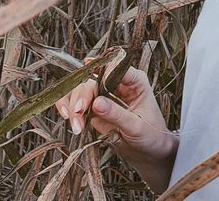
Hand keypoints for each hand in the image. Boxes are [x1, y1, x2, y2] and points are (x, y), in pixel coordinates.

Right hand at [52, 65, 177, 166]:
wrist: (147, 151)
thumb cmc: (150, 135)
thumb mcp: (136, 126)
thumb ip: (117, 114)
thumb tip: (96, 103)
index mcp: (135, 81)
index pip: (117, 67)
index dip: (101, 67)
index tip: (88, 72)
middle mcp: (118, 83)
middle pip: (93, 80)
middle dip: (82, 96)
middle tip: (77, 113)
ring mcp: (104, 94)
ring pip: (81, 90)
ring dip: (74, 106)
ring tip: (76, 126)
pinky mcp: (94, 106)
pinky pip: (76, 101)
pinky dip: (68, 107)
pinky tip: (68, 118)